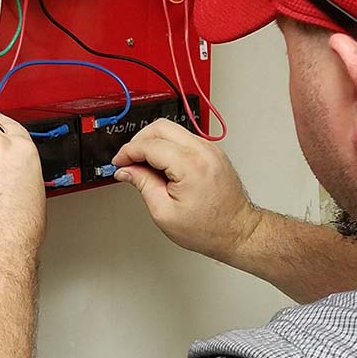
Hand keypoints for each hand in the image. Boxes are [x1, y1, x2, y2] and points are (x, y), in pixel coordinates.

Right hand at [112, 119, 261, 261]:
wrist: (237, 231)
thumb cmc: (208, 228)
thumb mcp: (164, 212)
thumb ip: (143, 185)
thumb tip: (127, 170)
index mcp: (190, 165)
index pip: (149, 145)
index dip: (128, 152)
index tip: (119, 162)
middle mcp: (203, 151)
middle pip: (160, 127)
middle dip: (139, 140)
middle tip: (129, 160)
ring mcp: (210, 149)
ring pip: (173, 130)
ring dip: (153, 142)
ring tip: (144, 166)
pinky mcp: (213, 152)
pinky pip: (184, 139)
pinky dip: (168, 146)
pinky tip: (161, 165)